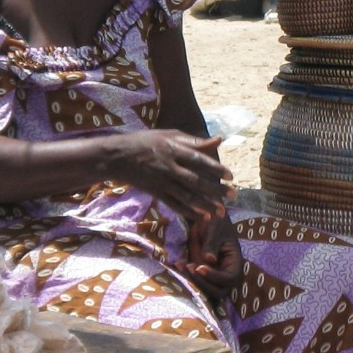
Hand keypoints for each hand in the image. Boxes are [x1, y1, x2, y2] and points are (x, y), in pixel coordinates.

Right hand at [106, 129, 232, 219]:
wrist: (119, 156)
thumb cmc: (147, 142)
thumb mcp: (169, 135)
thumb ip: (194, 141)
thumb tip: (219, 139)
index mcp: (173, 149)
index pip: (197, 159)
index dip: (214, 168)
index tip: (230, 176)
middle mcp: (168, 166)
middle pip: (195, 180)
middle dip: (215, 189)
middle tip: (233, 195)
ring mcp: (162, 181)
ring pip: (186, 196)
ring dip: (205, 205)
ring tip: (221, 212)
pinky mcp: (156, 193)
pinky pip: (174, 204)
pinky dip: (189, 211)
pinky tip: (202, 217)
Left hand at [182, 211, 243, 298]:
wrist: (205, 219)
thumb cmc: (216, 221)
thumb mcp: (215, 228)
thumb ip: (212, 244)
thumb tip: (210, 259)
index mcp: (234, 263)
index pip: (229, 278)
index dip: (215, 277)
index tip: (200, 267)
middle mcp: (225, 273)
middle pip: (219, 291)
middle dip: (204, 284)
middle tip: (191, 269)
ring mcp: (212, 275)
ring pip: (206, 290)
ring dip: (193, 282)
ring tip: (182, 266)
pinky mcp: (200, 273)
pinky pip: (194, 282)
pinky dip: (185, 277)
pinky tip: (178, 264)